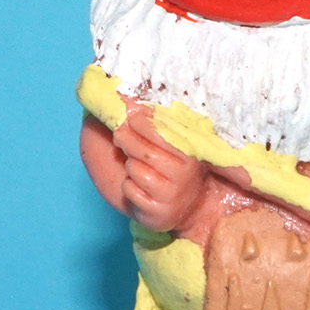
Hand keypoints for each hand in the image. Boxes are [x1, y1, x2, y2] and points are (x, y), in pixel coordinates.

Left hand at [113, 110, 206, 231]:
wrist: (184, 208)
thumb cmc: (169, 167)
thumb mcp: (163, 141)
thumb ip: (148, 120)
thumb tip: (125, 98)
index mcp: (189, 149)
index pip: (163, 131)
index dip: (143, 121)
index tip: (131, 115)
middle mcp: (184, 172)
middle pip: (145, 151)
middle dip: (127, 140)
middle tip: (119, 136)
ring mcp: (171, 194)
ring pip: (136, 170)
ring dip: (129, 166)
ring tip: (135, 166)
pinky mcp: (158, 212)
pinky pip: (130, 191)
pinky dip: (127, 186)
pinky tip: (137, 186)